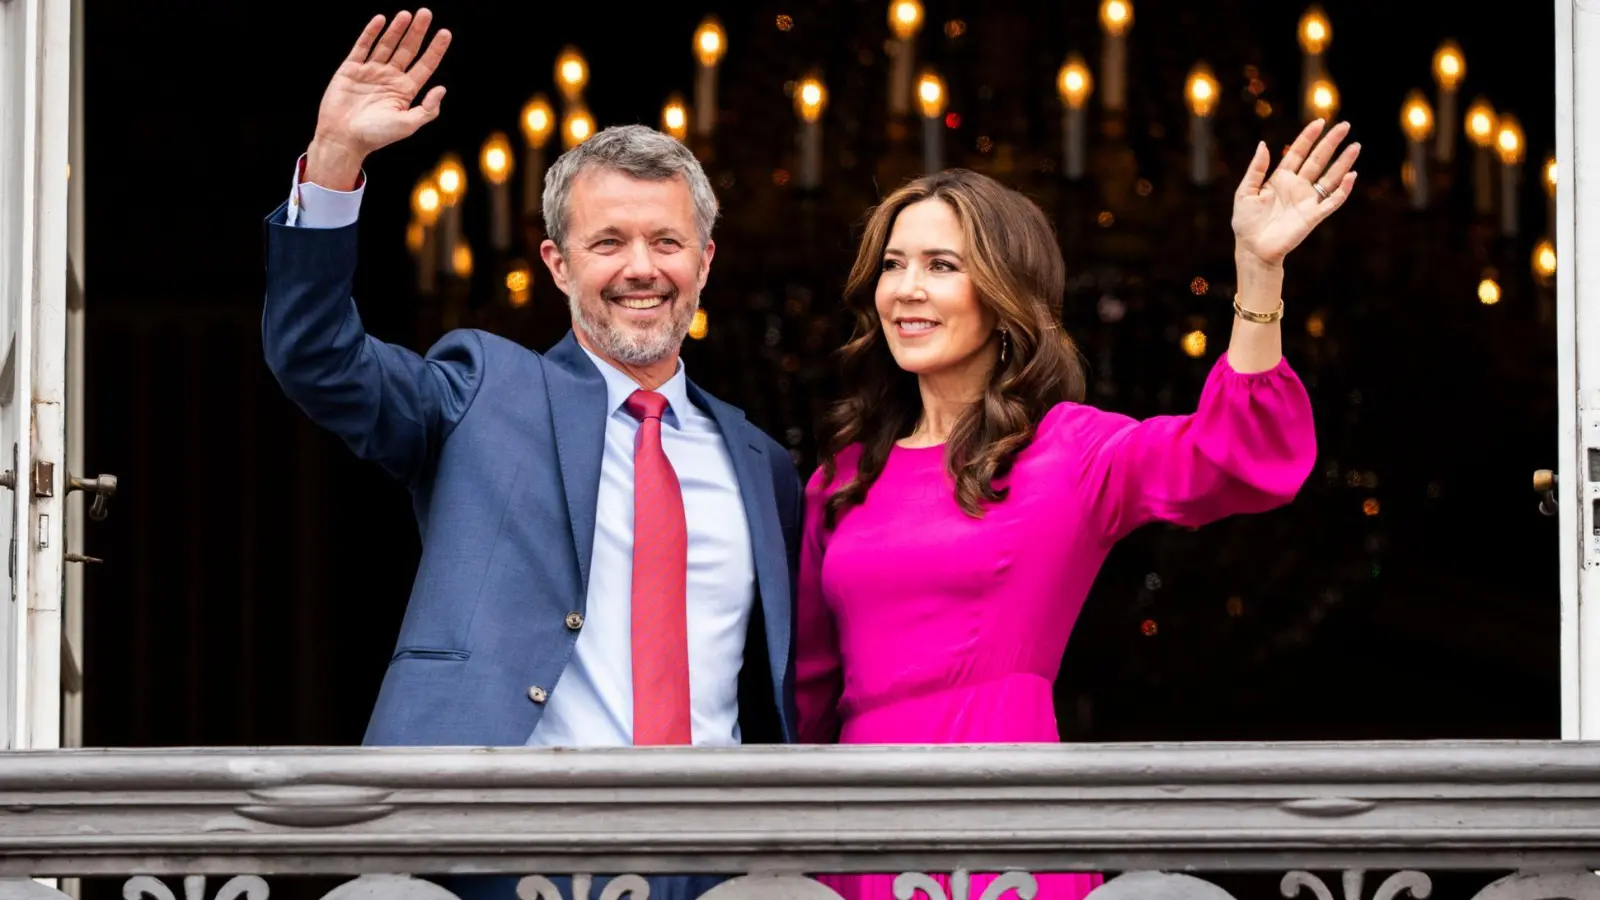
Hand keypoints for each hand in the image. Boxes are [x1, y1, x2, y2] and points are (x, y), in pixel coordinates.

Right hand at [311, 10, 451, 165]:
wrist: (343, 138)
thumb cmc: (376, 136)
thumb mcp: (407, 125)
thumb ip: (427, 109)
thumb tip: (442, 89)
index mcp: (405, 91)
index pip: (425, 65)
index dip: (435, 49)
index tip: (445, 32)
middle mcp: (390, 78)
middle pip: (407, 50)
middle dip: (417, 32)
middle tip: (426, 13)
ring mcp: (370, 71)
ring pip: (386, 45)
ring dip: (397, 29)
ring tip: (407, 14)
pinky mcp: (351, 69)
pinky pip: (362, 47)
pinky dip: (371, 33)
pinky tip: (381, 20)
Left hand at [1232, 119, 1359, 267]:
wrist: (1252, 249)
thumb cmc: (1246, 222)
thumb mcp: (1245, 192)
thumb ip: (1256, 169)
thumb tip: (1263, 144)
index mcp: (1280, 178)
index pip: (1297, 152)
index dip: (1308, 137)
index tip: (1319, 121)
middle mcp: (1297, 186)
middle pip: (1318, 160)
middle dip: (1331, 143)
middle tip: (1345, 125)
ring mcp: (1307, 200)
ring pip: (1329, 177)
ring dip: (1343, 162)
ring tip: (1355, 146)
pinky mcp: (1313, 216)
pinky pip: (1332, 201)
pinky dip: (1343, 189)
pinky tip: (1351, 175)